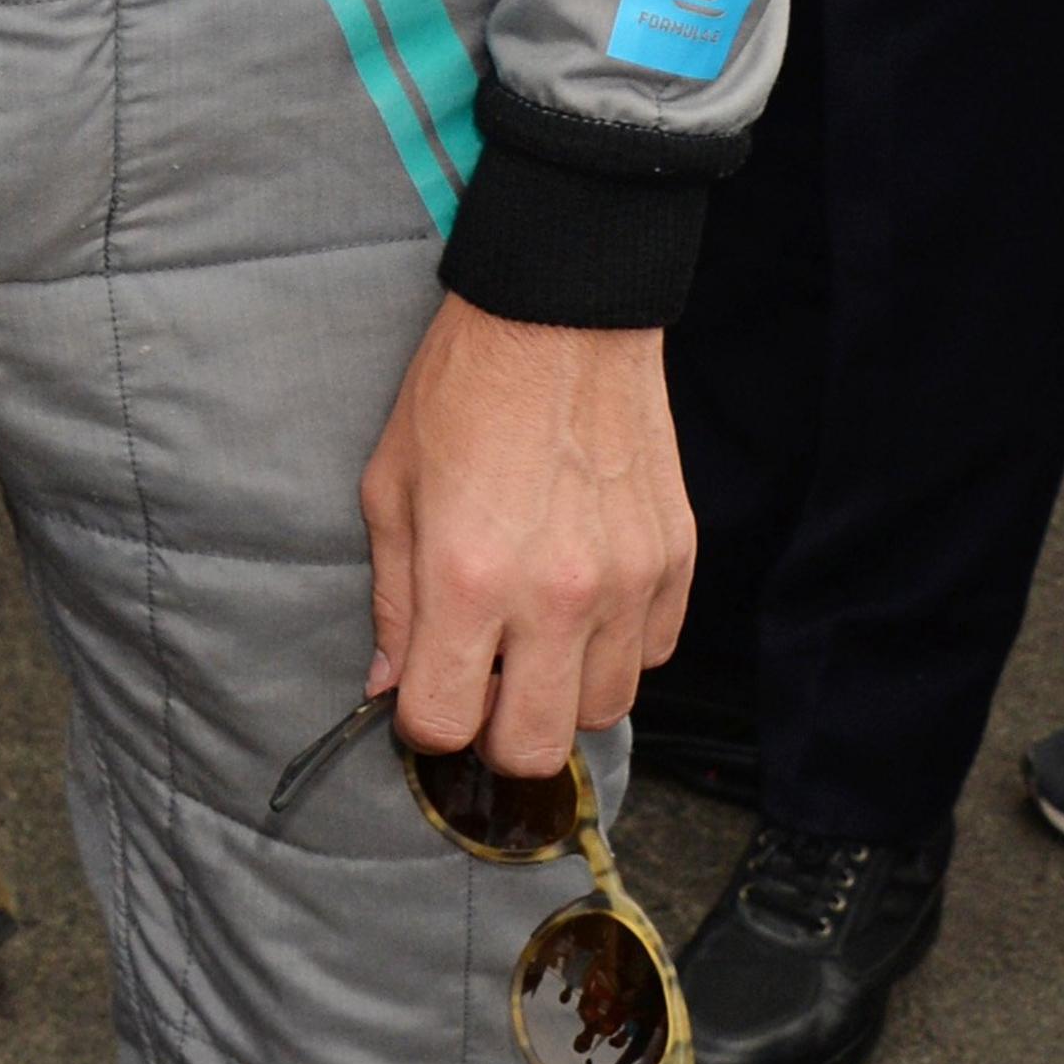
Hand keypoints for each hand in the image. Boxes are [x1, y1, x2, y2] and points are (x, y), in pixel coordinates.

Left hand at [359, 302, 692, 779]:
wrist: (560, 315)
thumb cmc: (461, 393)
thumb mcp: (390, 490)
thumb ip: (392, 602)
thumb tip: (388, 685)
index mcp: (468, 579)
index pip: (445, 723)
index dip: (424, 722)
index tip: (423, 692)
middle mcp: (556, 596)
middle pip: (534, 748)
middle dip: (497, 734)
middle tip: (482, 686)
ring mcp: (627, 583)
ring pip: (603, 710)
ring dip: (561, 692)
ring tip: (534, 637)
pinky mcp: (674, 562)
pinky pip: (653, 654)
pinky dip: (617, 649)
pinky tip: (584, 603)